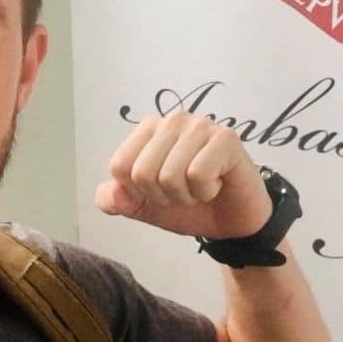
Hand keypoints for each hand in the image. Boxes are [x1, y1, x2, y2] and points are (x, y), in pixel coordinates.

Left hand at [95, 110, 273, 239]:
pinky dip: (206, 191)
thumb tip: (108, 195)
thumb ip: (118, 200)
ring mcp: (200, 125)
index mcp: (149, 130)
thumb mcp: (145, 207)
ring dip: (187, 195)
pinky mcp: (225, 137)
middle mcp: (173, 120)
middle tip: (186, 192)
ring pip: (170, 175)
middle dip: (164, 197)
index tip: (162, 192)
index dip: (138, 192)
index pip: (119, 166)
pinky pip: (198, 174)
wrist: (233, 222)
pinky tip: (218, 183)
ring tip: (202, 188)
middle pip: (142, 173)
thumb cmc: (192, 206)